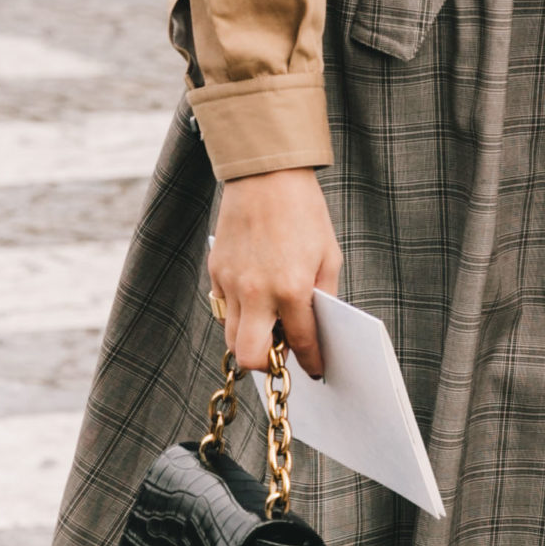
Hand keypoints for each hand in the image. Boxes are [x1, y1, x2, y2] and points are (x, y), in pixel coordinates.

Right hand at [209, 167, 339, 378]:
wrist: (266, 175)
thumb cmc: (304, 213)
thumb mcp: (328, 255)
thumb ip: (322, 295)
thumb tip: (317, 328)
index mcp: (292, 288)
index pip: (300, 343)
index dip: (311, 361)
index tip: (315, 370)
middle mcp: (258, 291)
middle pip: (250, 356)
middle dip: (266, 364)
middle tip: (281, 353)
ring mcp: (232, 282)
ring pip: (231, 337)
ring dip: (250, 339)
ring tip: (269, 326)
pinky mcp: (216, 271)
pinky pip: (224, 308)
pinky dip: (239, 312)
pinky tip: (255, 298)